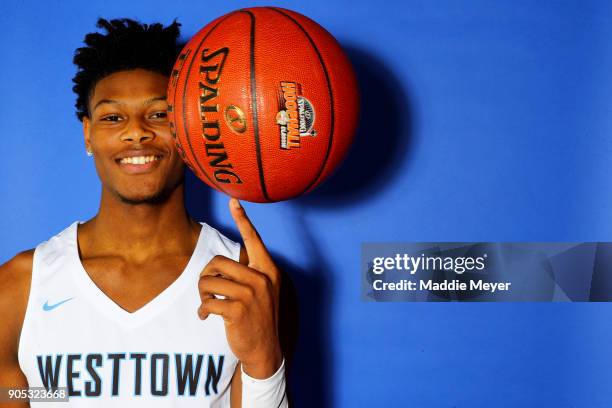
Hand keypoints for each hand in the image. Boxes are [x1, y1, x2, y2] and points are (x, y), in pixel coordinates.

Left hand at [198, 198, 281, 378]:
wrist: (265, 351)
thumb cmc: (258, 318)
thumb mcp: (261, 292)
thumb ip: (248, 275)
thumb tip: (218, 266)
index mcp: (268, 270)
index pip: (254, 240)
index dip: (243, 219)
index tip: (233, 200)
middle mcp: (262, 278)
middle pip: (218, 261)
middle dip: (206, 275)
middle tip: (208, 289)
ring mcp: (251, 294)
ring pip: (209, 280)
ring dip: (203, 294)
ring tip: (208, 303)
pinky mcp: (238, 310)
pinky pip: (208, 301)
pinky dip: (202, 310)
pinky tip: (206, 316)